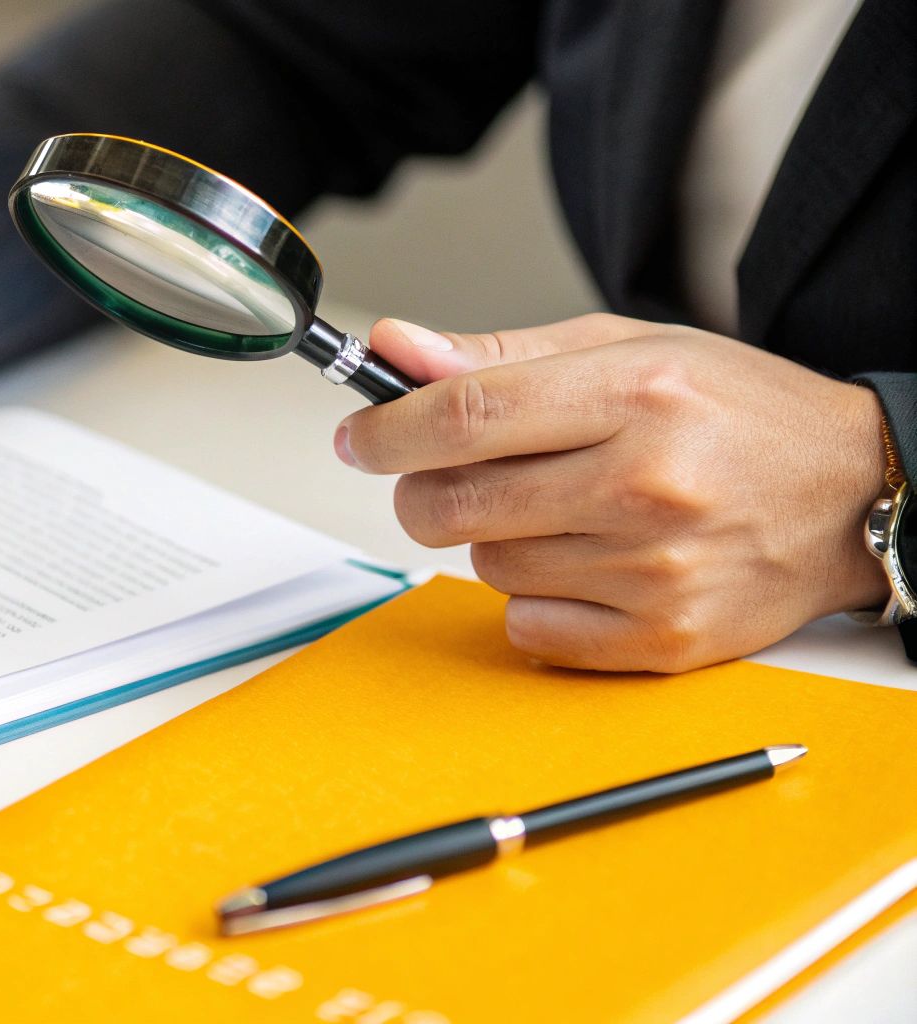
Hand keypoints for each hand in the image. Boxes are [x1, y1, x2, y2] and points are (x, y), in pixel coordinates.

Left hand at [338, 314, 889, 671]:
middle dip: (423, 491)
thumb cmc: (737, 412)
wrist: (854, 491)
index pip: (462, 416)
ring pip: (486, 566)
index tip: (359, 437)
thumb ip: (499, 354)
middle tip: (450, 477)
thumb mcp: (626, 348)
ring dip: (495, 540)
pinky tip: (586, 565)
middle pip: (452, 504)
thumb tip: (396, 348)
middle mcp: (645, 483)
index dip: (385, 429)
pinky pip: (527, 629)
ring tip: (562, 511)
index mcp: (634, 393)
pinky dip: (535, 602)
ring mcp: (655, 568)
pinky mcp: (663, 638)